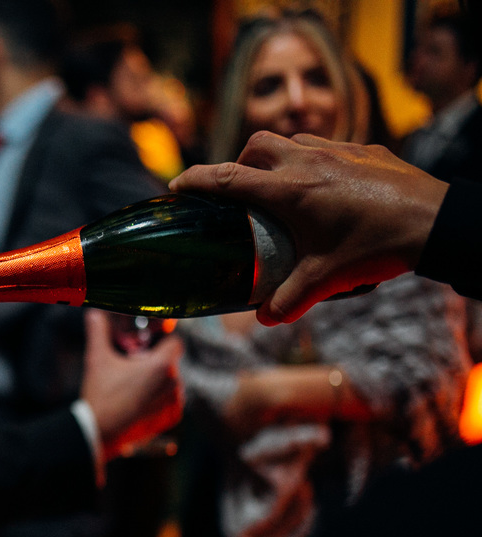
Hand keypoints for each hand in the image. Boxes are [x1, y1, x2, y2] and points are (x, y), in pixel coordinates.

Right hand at [82, 311, 183, 459]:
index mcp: (162, 365)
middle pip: (170, 362)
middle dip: (153, 362)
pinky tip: (139, 401)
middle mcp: (173, 383)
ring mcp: (174, 403)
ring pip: (170, 382)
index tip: (146, 346)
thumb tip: (93, 313)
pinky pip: (170, 401)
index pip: (175, 342)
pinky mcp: (171, 418)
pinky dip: (158, 400)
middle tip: (130, 368)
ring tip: (133, 387)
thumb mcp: (97, 358)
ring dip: (157, 381)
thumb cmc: (100, 394)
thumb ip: (98, 331)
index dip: (162, 340)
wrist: (98, 430)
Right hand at [169, 132, 447, 325]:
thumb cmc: (378, 246)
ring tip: (281, 189)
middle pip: (256, 145)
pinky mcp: (366, 149)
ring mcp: (339, 150)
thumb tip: (265, 318)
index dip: (196, 180)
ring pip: (292, 141)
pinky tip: (326, 189)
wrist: (438, 222)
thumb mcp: (328, 279)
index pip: (227, 178)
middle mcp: (308, 162)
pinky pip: (327, 147)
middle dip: (239, 162)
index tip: (177, 186)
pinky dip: (312, 161)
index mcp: (289, 190)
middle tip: (239, 190)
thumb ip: (290, 298)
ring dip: (276, 158)